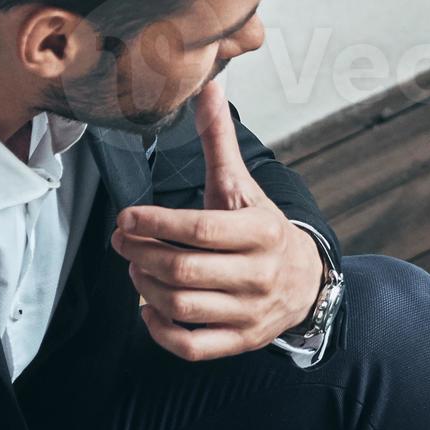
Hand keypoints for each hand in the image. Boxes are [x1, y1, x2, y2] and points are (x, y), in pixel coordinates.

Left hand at [112, 77, 325, 359]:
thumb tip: (209, 84)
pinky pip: (190, 344)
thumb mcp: (243, 186)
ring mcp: (249, 312)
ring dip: (144, 286)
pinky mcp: (239, 341)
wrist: (307, 282)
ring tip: (136, 267)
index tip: (127, 217)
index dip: (155, 223)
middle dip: (139, 254)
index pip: (199, 230)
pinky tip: (150, 307)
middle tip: (123, 241)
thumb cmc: (263, 230)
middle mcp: (258, 274)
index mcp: (260, 232)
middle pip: (181, 269)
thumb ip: (219, 140)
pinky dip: (161, 329)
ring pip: (180, 305)